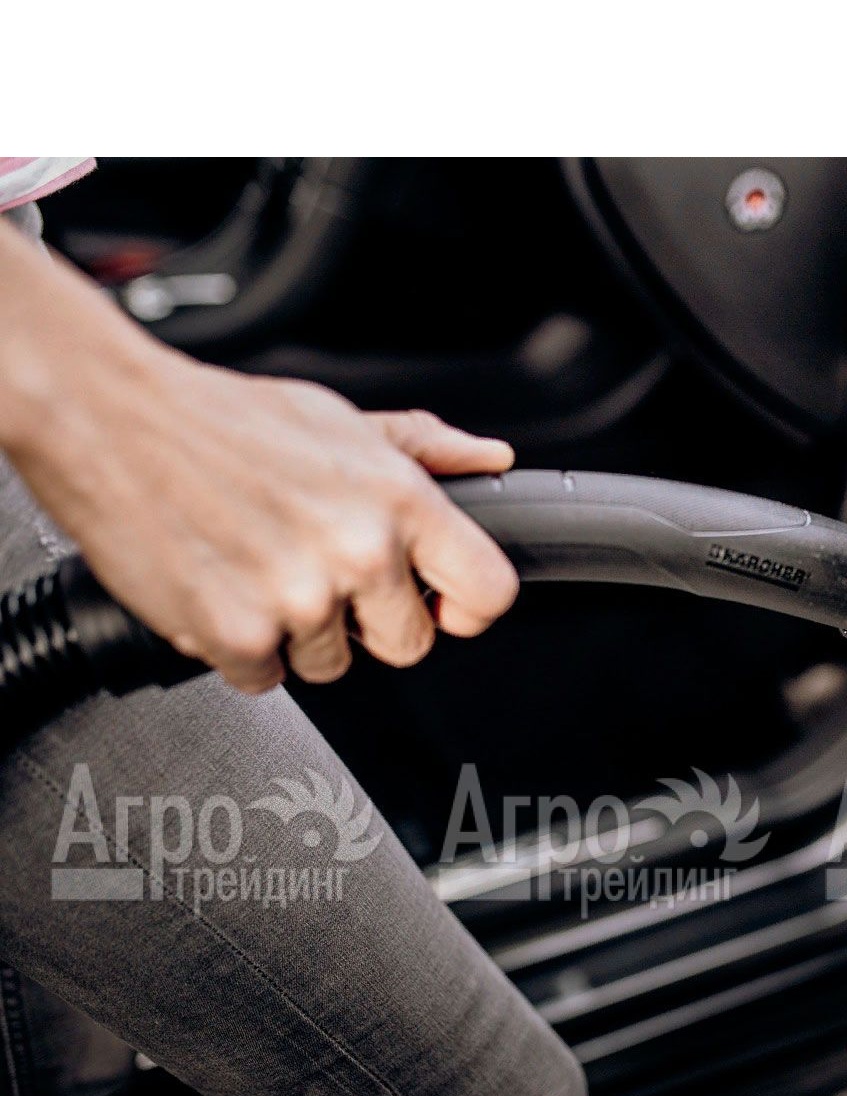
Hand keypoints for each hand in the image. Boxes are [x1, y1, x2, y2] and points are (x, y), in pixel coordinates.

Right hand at [0, 224, 519, 691]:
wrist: (107, 417)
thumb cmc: (222, 419)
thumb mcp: (340, 420)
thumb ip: (423, 450)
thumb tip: (489, 461)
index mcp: (399, 500)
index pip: (490, 591)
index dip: (467, 607)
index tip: (442, 604)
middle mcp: (360, 551)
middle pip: (411, 645)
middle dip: (371, 623)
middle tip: (321, 575)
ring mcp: (301, 598)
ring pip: (332, 664)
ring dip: (298, 634)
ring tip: (260, 567)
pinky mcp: (238, 633)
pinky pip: (265, 678)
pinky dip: (242, 648)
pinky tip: (225, 589)